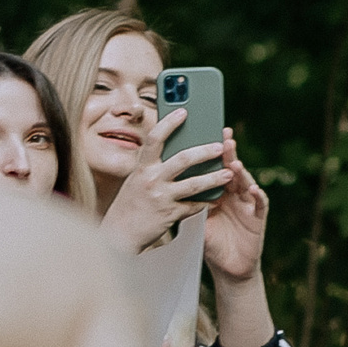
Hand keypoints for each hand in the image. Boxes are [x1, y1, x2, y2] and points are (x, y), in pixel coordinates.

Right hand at [97, 106, 225, 253]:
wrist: (119, 235)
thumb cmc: (130, 204)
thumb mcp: (136, 180)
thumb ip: (153, 166)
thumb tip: (177, 150)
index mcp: (142, 167)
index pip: (155, 138)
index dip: (170, 123)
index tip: (184, 111)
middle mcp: (151, 179)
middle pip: (183, 160)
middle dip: (205, 151)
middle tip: (220, 147)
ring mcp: (161, 197)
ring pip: (194, 184)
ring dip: (214, 178)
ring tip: (228, 174)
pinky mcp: (169, 215)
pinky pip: (193, 206)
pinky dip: (206, 203)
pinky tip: (216, 200)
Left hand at [201, 128, 267, 283]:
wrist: (228, 267)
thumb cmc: (212, 242)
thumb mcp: (197, 218)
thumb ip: (189, 200)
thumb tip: (166, 182)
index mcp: (219, 191)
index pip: (215, 167)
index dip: (212, 152)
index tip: (205, 134)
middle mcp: (235, 194)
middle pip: (231, 170)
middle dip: (229, 154)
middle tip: (224, 138)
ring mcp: (248, 204)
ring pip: (246, 183)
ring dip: (241, 172)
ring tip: (234, 162)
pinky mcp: (258, 218)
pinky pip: (259, 205)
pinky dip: (257, 196)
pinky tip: (253, 190)